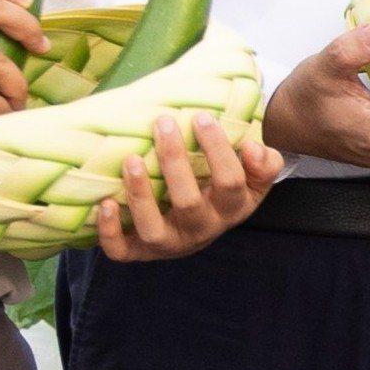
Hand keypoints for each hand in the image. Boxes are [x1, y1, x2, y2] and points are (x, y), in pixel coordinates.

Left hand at [93, 110, 286, 261]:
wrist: (201, 227)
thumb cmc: (222, 190)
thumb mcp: (254, 178)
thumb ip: (265, 163)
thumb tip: (252, 148)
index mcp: (231, 210)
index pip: (230, 182)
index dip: (217, 150)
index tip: (201, 117)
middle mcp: (201, 230)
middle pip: (189, 202)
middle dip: (174, 161)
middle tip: (163, 124)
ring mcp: (170, 244)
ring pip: (154, 229)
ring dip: (140, 195)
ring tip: (131, 159)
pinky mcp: (140, 252)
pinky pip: (122, 252)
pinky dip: (110, 232)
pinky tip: (105, 203)